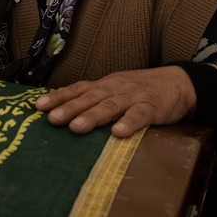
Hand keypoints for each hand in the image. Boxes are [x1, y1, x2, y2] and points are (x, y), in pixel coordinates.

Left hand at [35, 67, 195, 137]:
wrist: (178, 83)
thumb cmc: (139, 91)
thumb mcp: (114, 91)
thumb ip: (93, 100)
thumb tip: (62, 114)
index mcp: (104, 86)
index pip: (77, 89)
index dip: (59, 97)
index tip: (39, 106)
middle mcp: (115, 89)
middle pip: (90, 98)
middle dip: (70, 108)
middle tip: (52, 119)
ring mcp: (133, 97)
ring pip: (110, 106)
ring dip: (93, 116)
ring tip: (77, 127)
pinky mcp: (153, 107)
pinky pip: (140, 115)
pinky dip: (129, 123)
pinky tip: (119, 133)